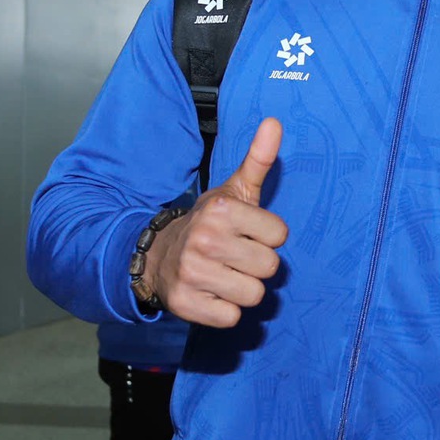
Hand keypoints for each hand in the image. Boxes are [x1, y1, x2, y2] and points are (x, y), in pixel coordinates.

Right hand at [145, 118, 288, 328]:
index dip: (268, 237)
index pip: (280, 235)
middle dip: (256, 265)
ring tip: (224, 274)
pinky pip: (230, 317)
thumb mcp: (234, 190)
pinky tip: (211, 293)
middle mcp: (205, 239)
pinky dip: (224, 310)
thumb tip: (275, 122)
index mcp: (221, 210)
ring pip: (253, 295)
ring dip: (242, 289)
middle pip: (269, 268)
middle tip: (234, 256)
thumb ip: (258, 159)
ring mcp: (193, 272)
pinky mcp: (185, 304)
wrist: (159, 256)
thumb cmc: (210, 224)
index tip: (247, 233)